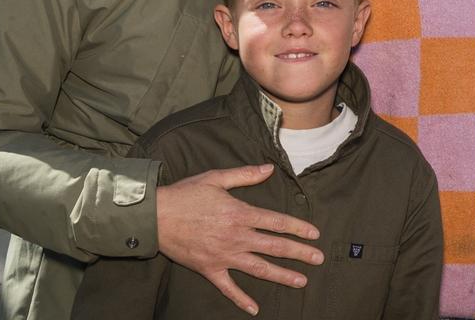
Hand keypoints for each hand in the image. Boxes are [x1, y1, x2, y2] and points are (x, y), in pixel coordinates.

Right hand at [157, 164, 323, 315]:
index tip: (315, 234)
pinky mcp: (209, 269)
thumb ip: (245, 175)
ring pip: (259, 268)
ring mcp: (223, 256)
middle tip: (319, 258)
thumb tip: (269, 169)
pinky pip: (228, 288)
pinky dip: (241, 299)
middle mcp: (236, 237)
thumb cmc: (185, 195)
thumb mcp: (216, 178)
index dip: (298, 228)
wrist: (155, 217)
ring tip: (301, 281)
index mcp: (240, 214)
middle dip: (299, 253)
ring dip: (282, 275)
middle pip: (274, 246)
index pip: (276, 222)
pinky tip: (254, 309)